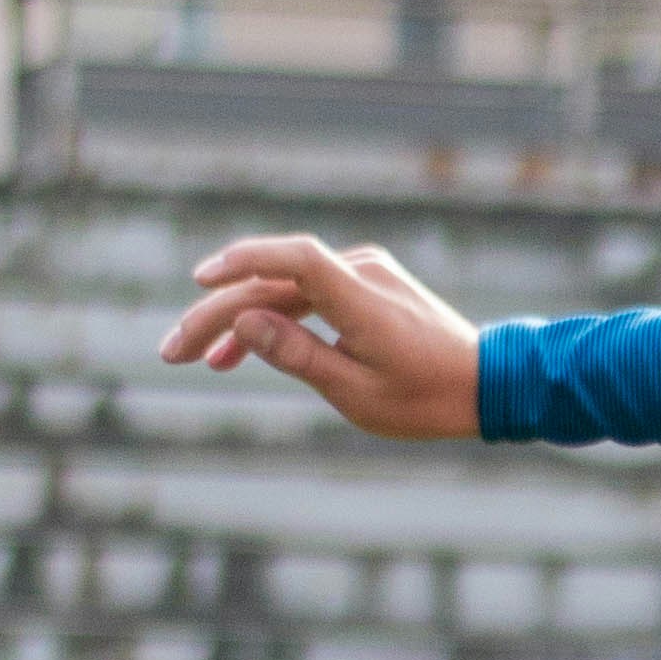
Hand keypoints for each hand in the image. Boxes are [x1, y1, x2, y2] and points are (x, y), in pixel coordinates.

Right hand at [158, 235, 479, 437]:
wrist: (487, 385)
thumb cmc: (427, 399)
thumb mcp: (357, 394)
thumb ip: (297, 355)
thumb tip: (243, 322)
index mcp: (363, 298)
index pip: (294, 260)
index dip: (244, 261)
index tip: (201, 278)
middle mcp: (363, 271)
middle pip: (275, 281)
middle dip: (219, 315)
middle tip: (173, 351)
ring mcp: (365, 272)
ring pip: (286, 288)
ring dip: (241, 320)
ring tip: (201, 358)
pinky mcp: (366, 283)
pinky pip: (309, 294)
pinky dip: (276, 318)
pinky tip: (242, 348)